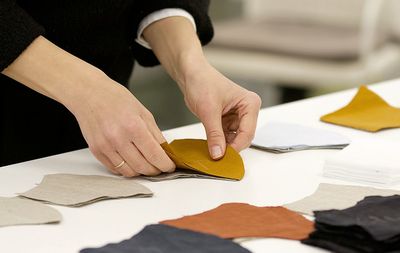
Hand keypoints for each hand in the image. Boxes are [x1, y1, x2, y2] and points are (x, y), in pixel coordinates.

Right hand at [2, 36, 173, 176]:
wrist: (89, 94)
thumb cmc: (116, 99)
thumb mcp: (143, 112)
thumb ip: (155, 134)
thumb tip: (165, 151)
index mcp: (133, 126)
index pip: (154, 155)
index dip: (165, 164)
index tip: (170, 166)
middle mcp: (118, 138)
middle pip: (143, 167)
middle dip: (155, 170)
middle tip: (160, 166)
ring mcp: (106, 146)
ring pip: (129, 172)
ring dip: (141, 172)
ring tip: (146, 164)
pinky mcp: (96, 151)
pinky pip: (115, 169)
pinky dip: (126, 169)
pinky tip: (132, 161)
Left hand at [142, 17, 260, 159]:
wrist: (190, 74)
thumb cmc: (202, 82)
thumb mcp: (208, 110)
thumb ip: (214, 134)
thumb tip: (218, 154)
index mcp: (250, 104)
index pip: (248, 132)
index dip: (236, 146)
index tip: (223, 157)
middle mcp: (247, 111)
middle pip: (243, 138)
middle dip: (230, 147)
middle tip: (216, 158)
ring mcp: (237, 117)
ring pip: (234, 139)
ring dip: (223, 146)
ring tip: (211, 153)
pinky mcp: (227, 121)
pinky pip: (225, 137)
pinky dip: (218, 143)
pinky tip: (210, 147)